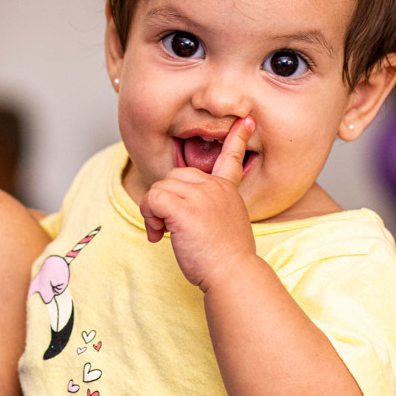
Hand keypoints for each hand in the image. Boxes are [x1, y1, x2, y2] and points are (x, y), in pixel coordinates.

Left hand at [139, 116, 257, 290]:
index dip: (237, 139)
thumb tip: (176, 208)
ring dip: (153, 211)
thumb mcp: (224, 224)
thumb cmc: (224, 259)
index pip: (231, 158)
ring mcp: (201, 195)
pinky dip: (148, 215)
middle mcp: (215, 187)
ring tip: (164, 232)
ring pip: (159, 187)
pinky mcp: (184, 207)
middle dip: (164, 199)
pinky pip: (152, 198)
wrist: (232, 275)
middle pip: (174, 176)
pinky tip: (159, 234)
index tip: (247, 121)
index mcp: (227, 190)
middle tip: (167, 226)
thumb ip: (208, 208)